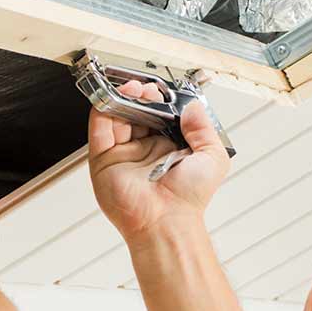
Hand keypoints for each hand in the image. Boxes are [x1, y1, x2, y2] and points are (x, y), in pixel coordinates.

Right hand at [88, 82, 231, 239]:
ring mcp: (123, 154)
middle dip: (140, 96)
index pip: (159, 114)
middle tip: (145, 89)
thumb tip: (193, 107)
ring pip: (116, 117)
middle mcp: (144, 150)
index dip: (159, 100)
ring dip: (122, 99)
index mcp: (167, 147)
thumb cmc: (188, 199)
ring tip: (131, 89)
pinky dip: (102, 111)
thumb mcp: (212, 157)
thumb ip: (204, 128)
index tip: (162, 90)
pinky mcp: (104, 160)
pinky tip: (111, 99)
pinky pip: (99, 131)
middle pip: (135, 112)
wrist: (166, 221)